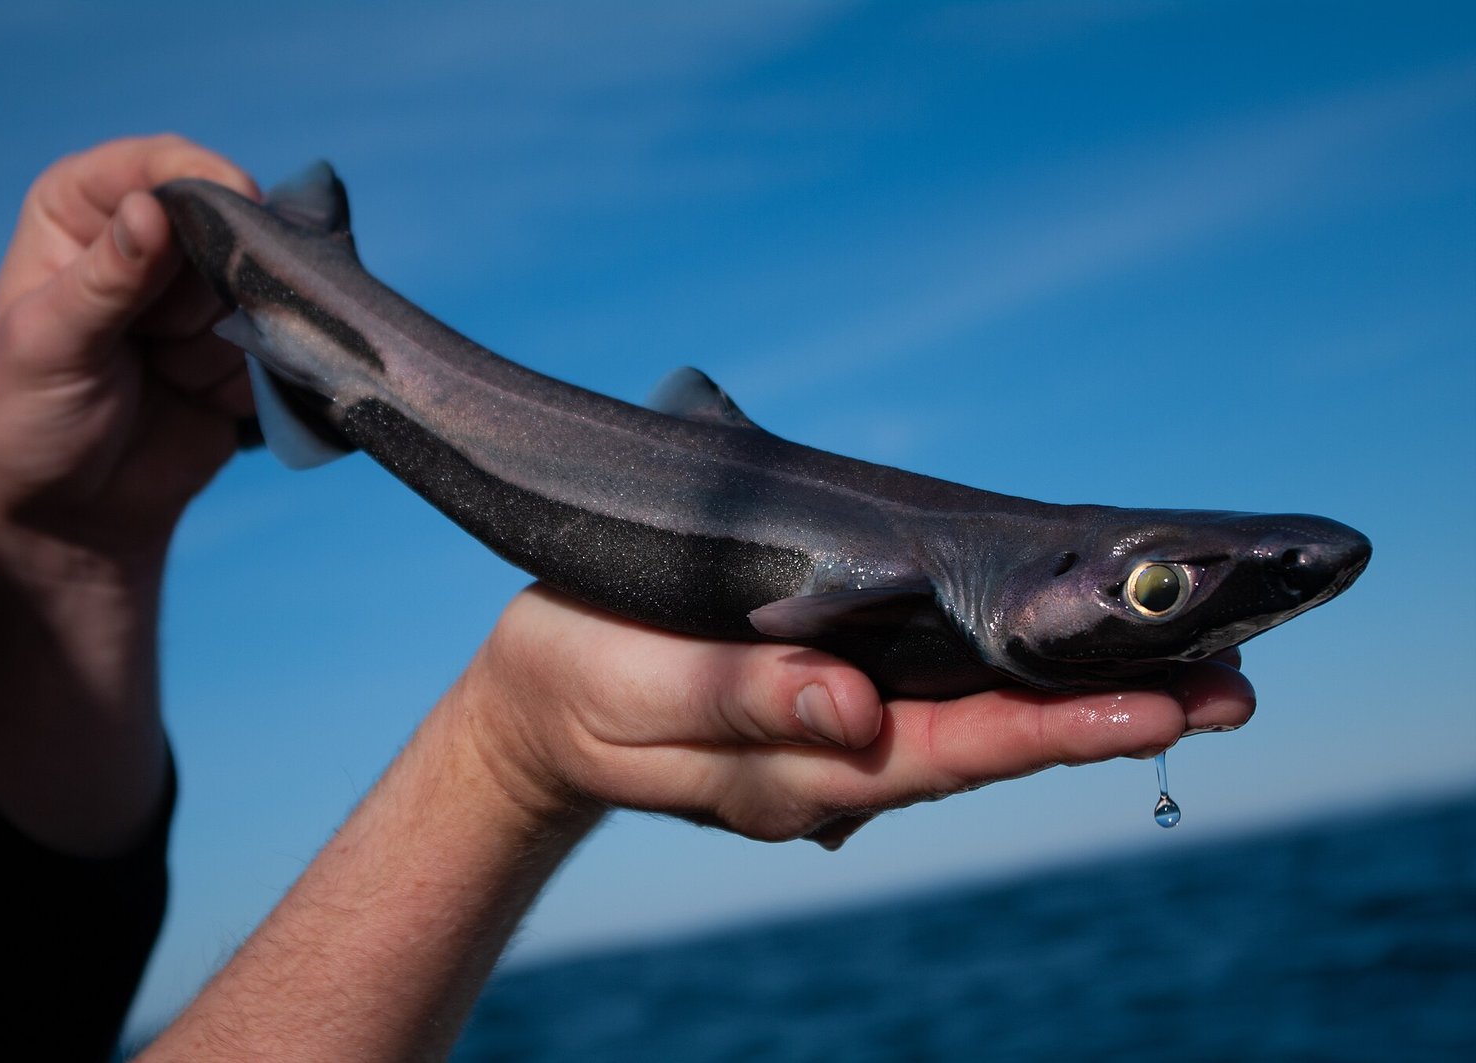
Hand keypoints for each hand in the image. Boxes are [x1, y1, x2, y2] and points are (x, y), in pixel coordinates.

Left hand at [0, 134, 256, 572]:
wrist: (77, 518)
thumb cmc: (33, 423)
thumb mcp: (50, 347)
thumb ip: (106, 281)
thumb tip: (152, 210)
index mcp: (81, 216)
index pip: (148, 169)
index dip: (194, 175)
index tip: (238, 197)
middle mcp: (149, 246)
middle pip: (223, 221)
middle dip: (227, 267)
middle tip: (195, 325)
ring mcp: (201, 299)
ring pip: (261, 283)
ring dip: (240, 331)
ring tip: (183, 379)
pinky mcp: (243, 351)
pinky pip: (283, 343)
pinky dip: (267, 370)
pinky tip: (218, 401)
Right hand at [454, 586, 1255, 848]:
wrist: (530, 704)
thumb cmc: (575, 682)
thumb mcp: (638, 691)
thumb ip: (743, 700)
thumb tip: (859, 709)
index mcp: (799, 771)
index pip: (952, 753)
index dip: (1056, 732)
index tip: (1160, 714)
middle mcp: (840, 763)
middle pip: (993, 746)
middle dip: (1108, 721)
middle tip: (1230, 690)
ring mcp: (837, 739)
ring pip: (977, 725)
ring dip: (1078, 701)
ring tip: (1189, 675)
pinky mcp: (827, 701)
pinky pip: (937, 697)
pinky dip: (1011, 679)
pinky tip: (1061, 654)